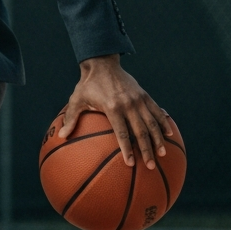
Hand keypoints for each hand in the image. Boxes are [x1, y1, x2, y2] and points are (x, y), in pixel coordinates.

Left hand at [60, 54, 172, 168]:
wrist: (102, 64)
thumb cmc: (87, 85)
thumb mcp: (76, 100)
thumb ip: (70, 118)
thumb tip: (61, 136)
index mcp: (112, 107)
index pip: (122, 133)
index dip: (127, 149)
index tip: (130, 163)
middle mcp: (128, 104)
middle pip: (140, 132)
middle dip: (146, 150)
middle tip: (150, 165)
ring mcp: (138, 99)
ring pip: (152, 123)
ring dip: (158, 139)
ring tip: (163, 154)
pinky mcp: (144, 95)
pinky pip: (156, 111)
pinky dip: (163, 122)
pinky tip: (169, 133)